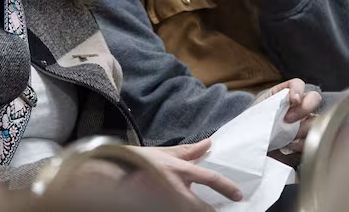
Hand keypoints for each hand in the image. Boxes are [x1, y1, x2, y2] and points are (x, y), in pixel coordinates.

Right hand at [128, 140, 243, 207]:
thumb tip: (208, 143)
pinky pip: (172, 210)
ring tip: (189, 205)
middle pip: (200, 207)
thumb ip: (188, 151)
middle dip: (210, 211)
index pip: (210, 178)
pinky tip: (172, 205)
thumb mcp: (163, 152)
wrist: (110, 173)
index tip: (238, 195)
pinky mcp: (157, 208)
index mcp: (179, 170)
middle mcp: (174, 188)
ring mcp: (165, 202)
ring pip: (187, 209)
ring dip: (192, 208)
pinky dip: (176, 207)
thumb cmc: (136, 160)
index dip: (226, 187)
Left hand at [255, 78, 322, 153]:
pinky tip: (290, 144)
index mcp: (286, 95)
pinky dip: (302, 143)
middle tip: (288, 119)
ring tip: (287, 135)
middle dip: (303, 109)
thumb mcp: (260, 108)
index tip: (293, 100)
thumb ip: (272, 101)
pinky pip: (312, 139)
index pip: (298, 84)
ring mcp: (304, 122)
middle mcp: (298, 106)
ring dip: (303, 128)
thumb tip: (284, 102)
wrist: (253, 140)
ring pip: (316, 120)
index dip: (298, 90)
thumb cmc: (256, 121)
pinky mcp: (305, 138)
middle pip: (314, 99)